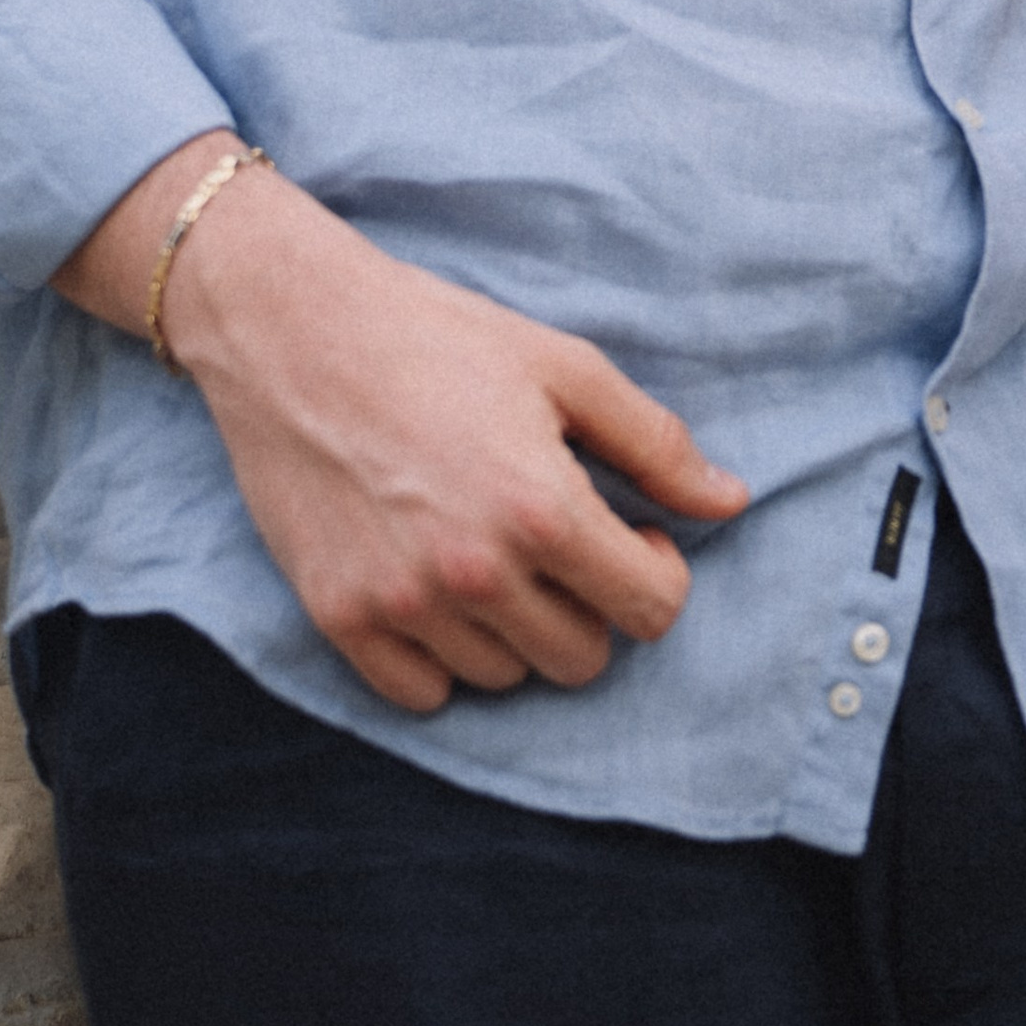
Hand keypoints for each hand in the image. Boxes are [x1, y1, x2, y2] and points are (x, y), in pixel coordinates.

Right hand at [69, 148, 747, 713]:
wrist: (295, 329)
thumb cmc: (439, 336)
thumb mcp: (565, 367)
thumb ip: (655, 444)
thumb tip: (731, 502)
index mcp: (540, 507)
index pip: (651, 610)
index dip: (658, 572)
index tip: (632, 533)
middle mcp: (472, 572)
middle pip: (580, 658)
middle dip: (591, 606)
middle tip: (563, 542)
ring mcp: (400, 605)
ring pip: (505, 678)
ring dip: (518, 630)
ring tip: (496, 552)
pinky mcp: (337, 618)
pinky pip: (423, 695)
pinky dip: (444, 656)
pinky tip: (440, 586)